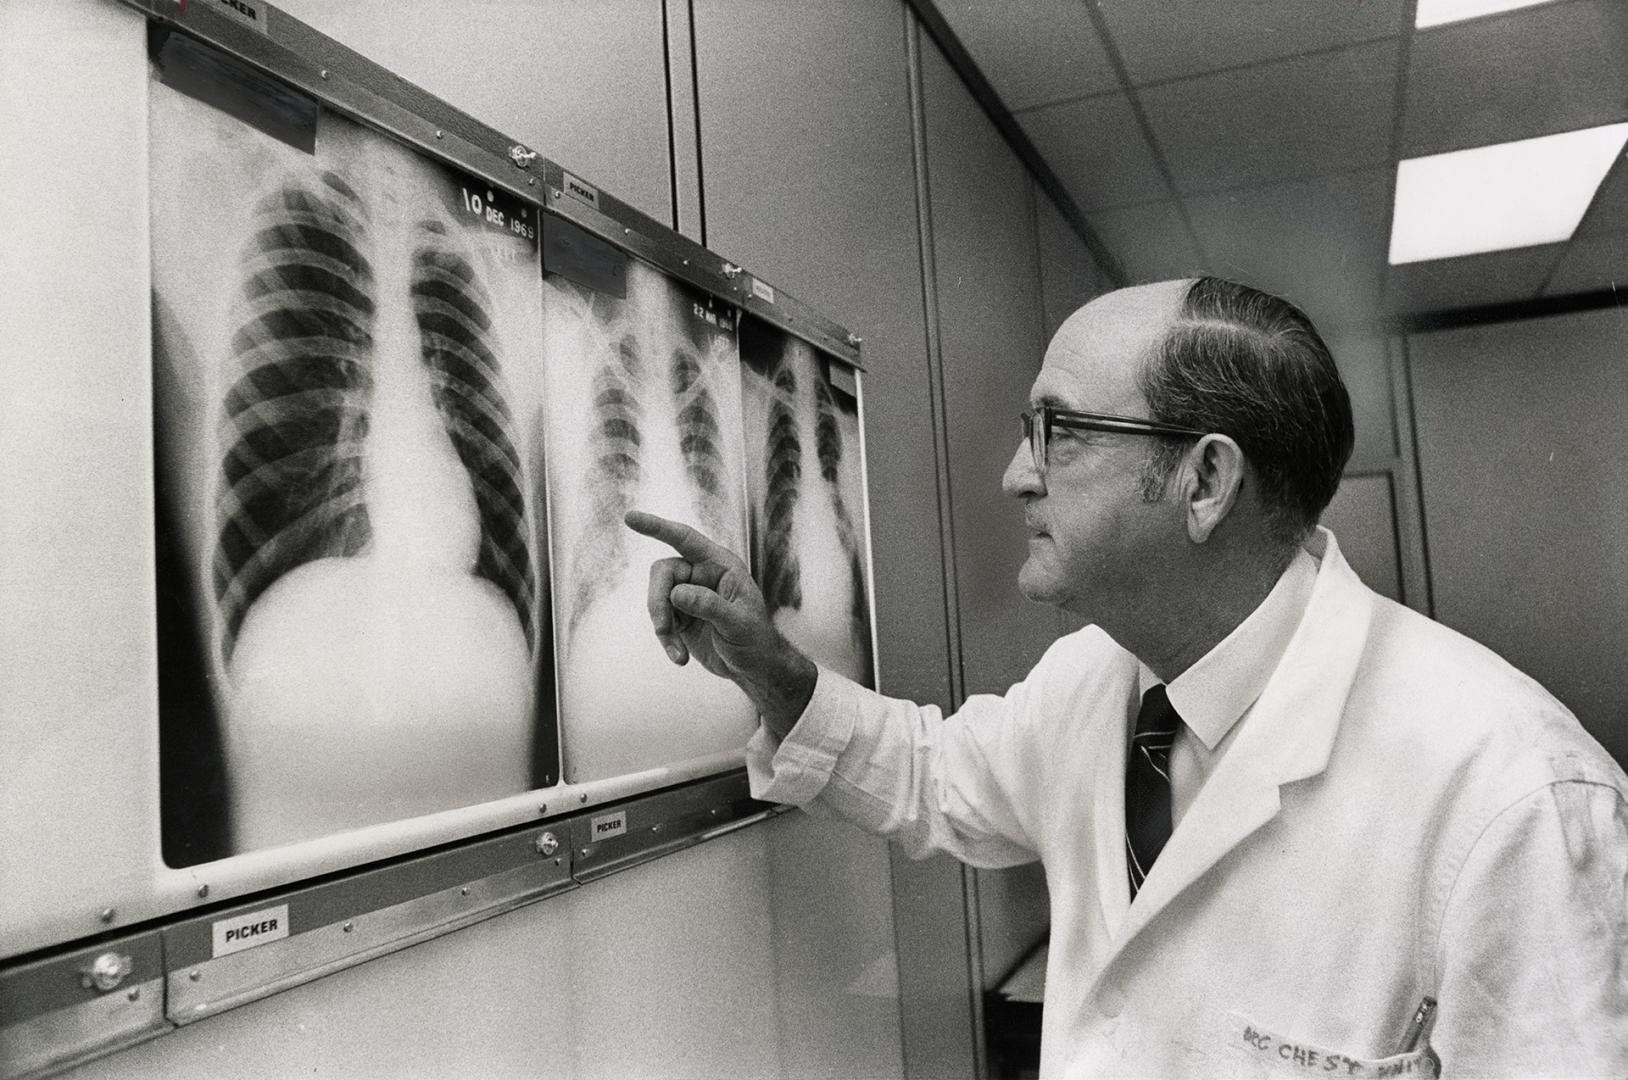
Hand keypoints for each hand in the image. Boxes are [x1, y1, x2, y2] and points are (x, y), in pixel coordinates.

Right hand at [624, 510, 816, 734]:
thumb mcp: (738, 623)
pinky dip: (666, 641)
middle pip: (663, 573)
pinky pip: (661, 622)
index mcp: (720, 565)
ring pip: (657, 599)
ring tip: (678, 653)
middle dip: (658, 600)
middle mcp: (701, 575)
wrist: (753, 667)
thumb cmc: (755, 639)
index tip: (630, 518)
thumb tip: (677, 593)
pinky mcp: (679, 617)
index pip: (685, 538)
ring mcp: (688, 595)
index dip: (658, 527)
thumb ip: (710, 605)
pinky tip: (680, 658)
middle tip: (662, 628)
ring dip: (662, 627)